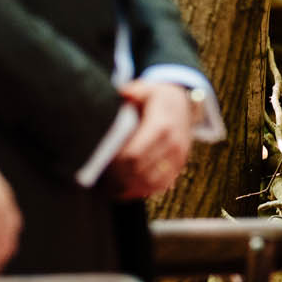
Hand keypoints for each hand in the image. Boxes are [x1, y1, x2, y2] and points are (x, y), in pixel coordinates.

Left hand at [106, 80, 195, 200]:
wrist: (184, 104)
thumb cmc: (157, 97)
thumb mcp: (146, 89)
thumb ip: (132, 91)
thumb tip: (121, 94)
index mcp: (161, 126)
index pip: (135, 154)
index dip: (115, 164)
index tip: (98, 164)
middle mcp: (173, 144)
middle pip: (139, 170)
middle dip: (117, 178)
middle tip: (97, 180)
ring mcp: (178, 156)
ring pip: (151, 182)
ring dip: (128, 188)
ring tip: (108, 189)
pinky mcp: (179, 165)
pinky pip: (161, 185)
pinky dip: (142, 191)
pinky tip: (125, 192)